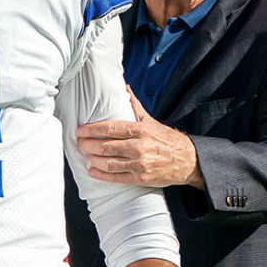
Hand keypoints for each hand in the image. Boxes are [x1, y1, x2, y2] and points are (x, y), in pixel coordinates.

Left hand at [76, 88, 202, 188]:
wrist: (187, 160)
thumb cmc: (166, 139)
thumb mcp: (150, 121)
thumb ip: (134, 106)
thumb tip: (124, 88)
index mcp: (140, 130)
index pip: (110, 128)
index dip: (91, 130)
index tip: (80, 130)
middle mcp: (139, 147)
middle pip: (105, 146)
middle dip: (88, 145)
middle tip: (79, 142)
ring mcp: (139, 164)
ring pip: (108, 163)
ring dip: (92, 159)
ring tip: (85, 154)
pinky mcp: (140, 179)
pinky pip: (116, 177)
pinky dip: (101, 174)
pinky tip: (92, 170)